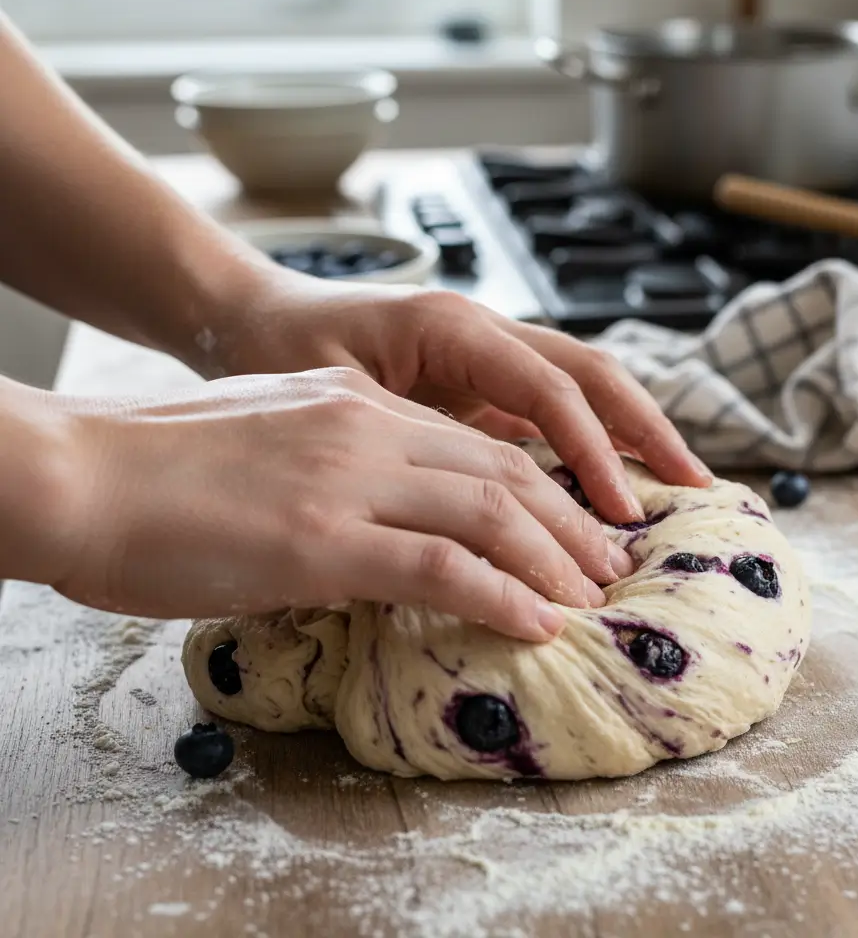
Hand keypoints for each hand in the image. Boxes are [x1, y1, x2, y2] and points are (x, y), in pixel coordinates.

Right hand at [55, 369, 635, 641]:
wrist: (78, 474)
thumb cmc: (157, 470)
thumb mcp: (271, 443)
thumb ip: (338, 465)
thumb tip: (382, 515)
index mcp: (354, 407)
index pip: (476, 443)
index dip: (541, 487)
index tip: (574, 528)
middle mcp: (364, 429)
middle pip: (502, 470)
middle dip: (569, 522)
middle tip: (609, 567)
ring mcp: (346, 479)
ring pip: (488, 510)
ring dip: (553, 560)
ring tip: (592, 601)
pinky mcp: (319, 537)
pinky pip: (439, 564)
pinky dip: (500, 594)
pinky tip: (537, 622)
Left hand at [209, 272, 712, 523]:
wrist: (242, 321)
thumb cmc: (274, 350)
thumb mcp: (335, 394)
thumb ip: (413, 434)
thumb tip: (485, 501)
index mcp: (452, 327)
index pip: (549, 386)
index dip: (593, 448)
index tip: (621, 511)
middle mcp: (480, 334)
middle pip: (586, 373)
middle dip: (644, 426)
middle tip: (695, 486)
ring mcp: (480, 357)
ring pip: (575, 387)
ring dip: (627, 432)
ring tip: (672, 483)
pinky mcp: (472, 384)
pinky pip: (543, 410)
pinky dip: (584, 443)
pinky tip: (605, 484)